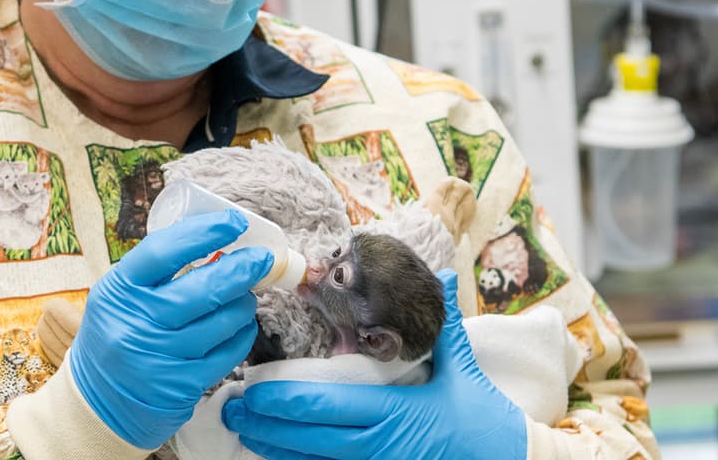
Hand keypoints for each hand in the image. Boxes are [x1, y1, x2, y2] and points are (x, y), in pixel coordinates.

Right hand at [67, 209, 271, 448]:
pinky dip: (242, 335)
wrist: (98, 406)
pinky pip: (229, 353)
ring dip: (244, 303)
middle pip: (204, 287)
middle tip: (261, 258)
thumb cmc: (118, 336)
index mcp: (118, 290)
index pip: (164, 250)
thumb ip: (157, 271)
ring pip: (223, 321)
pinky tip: (240, 327)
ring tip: (245, 296)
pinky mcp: (181, 386)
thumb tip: (214, 239)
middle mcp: (136, 323)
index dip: (205, 232)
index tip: (234, 222)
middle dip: (242, 268)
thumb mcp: (120, 297)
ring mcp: (160, 356)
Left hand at [222, 269, 526, 459]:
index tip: (252, 385)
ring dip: (273, 446)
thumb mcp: (463, 372)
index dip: (282, 398)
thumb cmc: (485, 424)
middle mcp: (377, 448)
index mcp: (394, 415)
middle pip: (305, 437)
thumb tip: (442, 275)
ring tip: (242, 428)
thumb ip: (447, 324)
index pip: (324, 406)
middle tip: (231, 405)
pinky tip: (277, 454)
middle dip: (263, 422)